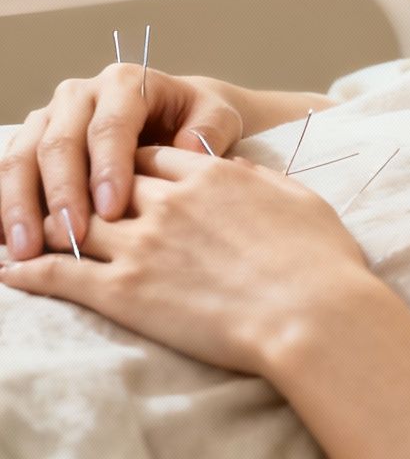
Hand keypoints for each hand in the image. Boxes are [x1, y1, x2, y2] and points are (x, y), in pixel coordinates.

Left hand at [0, 146, 375, 376]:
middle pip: (108, 182)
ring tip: (28, 233)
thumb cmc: (320, 259)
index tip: (124, 174)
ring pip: (75, 223)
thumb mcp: (299, 199)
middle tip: (65, 198)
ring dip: (48, 226)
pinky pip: (60, 275)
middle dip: (84, 188)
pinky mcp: (124, 291)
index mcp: (211, 176)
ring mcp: (143, 244)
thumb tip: (241, 174)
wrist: (311, 311)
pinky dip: (30, 271)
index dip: (134, 164)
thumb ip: (261, 180)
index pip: (153, 157)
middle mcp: (169, 201)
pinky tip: (13, 271)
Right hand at [2, 65, 243, 260]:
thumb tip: (191, 151)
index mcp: (125, 83)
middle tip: (68, 239)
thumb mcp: (218, 117)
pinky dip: (5, 206)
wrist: (178, 110)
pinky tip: (8, 241)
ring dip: (19, 206)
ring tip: (27, 251)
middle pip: (59, 143)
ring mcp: (49, 116)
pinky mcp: (31, 140)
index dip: (108, 169)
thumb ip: (208, 131)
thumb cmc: (198, 118)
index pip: (110, 127)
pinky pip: (9, 173)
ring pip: (22, 158)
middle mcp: (79, 94)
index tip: (112, 211)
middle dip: (61, 194)